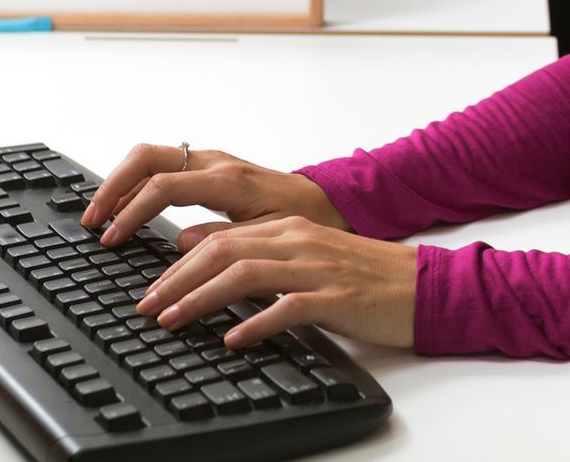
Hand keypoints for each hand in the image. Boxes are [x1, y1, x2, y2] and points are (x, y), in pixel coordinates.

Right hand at [82, 142, 348, 249]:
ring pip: (150, 156)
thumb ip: (223, 239)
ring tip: (100, 214)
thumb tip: (178, 245)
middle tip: (91, 219)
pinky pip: (162, 165)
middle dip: (112, 185)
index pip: (163, 187)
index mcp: (228, 179)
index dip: (131, 212)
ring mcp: (211, 161)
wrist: (327, 203)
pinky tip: (127, 209)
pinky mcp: (209, 168)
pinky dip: (137, 183)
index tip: (112, 238)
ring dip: (120, 182)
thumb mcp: (268, 237)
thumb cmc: (303, 222)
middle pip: (146, 157)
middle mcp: (215, 162)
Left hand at [137, 216, 417, 349]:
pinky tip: (234, 340)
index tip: (152, 288)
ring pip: (245, 274)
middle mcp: (298, 241)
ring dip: (201, 298)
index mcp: (289, 228)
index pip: (219, 236)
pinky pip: (288, 307)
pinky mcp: (337, 298)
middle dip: (176, 279)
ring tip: (173, 320)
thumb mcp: (306, 256)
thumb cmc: (363, 276)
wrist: (422, 285)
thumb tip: (200, 251)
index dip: (178, 263)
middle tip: (147, 306)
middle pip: (222, 250)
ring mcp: (317, 268)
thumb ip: (259, 251)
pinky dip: (256, 323)